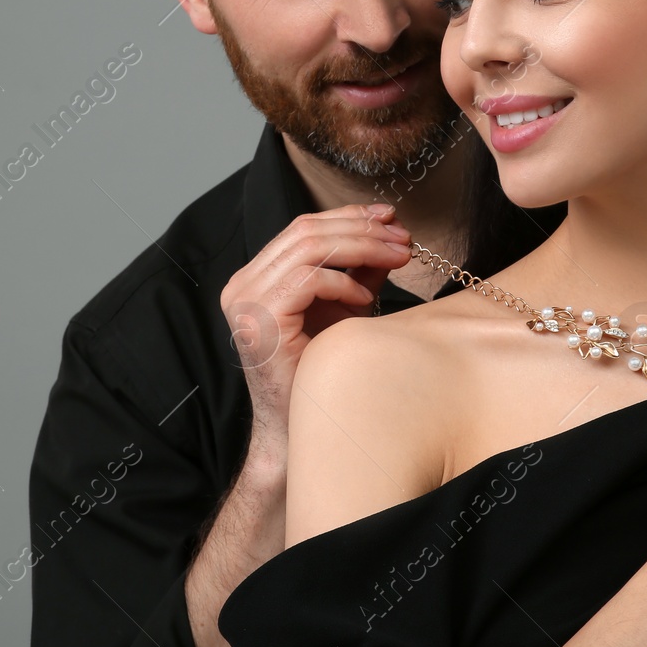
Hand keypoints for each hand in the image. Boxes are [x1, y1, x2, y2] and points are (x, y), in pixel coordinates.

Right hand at [219, 203, 413, 446]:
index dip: (349, 217)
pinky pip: (307, 280)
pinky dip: (342, 283)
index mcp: (256, 276)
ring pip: (309, 248)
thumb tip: (392, 235)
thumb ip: (360, 272)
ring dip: (362, 247)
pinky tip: (364, 299)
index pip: (303, 228)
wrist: (295, 429)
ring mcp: (246, 301)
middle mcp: (243, 284)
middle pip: (306, 231)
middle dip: (362, 229)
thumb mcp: (344, 309)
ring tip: (397, 256)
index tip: (390, 217)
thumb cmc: (317, 373)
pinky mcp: (260, 320)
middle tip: (403, 236)